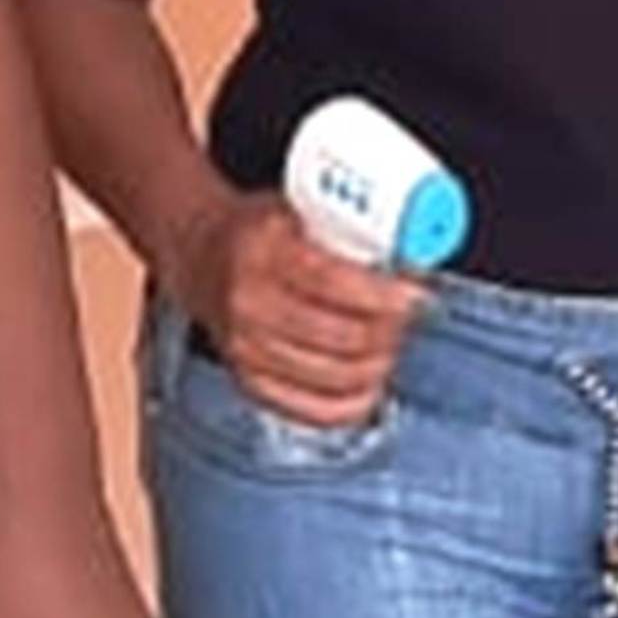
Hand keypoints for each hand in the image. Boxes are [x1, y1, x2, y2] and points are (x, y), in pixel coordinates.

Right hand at [159, 186, 424, 430]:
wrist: (201, 256)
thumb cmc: (260, 233)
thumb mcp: (298, 208)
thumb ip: (349, 226)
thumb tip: (416, 249)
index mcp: (262, 250)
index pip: (335, 282)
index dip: (386, 295)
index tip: (414, 294)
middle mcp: (248, 302)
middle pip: (344, 337)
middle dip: (391, 331)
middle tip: (407, 317)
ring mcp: (246, 348)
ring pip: (337, 377)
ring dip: (378, 363)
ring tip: (389, 343)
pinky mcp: (250, 382)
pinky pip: (316, 410)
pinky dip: (353, 402)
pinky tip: (368, 382)